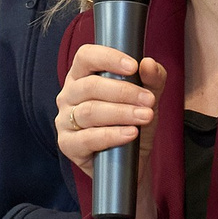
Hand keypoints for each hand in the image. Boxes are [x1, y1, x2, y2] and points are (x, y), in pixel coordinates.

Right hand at [56, 44, 165, 178]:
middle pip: (90, 86)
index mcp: (82, 76)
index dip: (108, 58)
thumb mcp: (148, 99)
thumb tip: (149, 64)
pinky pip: (87, 138)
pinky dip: (112, 135)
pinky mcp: (67, 144)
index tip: (133, 66)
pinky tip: (131, 133)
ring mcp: (64, 120)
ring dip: (121, 113)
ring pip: (89, 111)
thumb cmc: (132, 122)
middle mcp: (69, 95)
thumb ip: (152, 79)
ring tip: (145, 117)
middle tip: (149, 100)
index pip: (86, 56)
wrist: (131, 162)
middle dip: (124, 92)